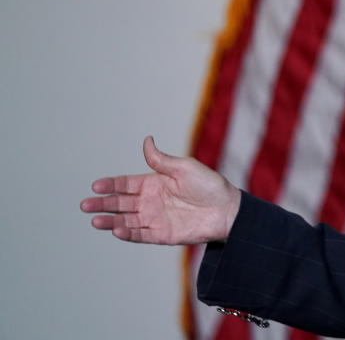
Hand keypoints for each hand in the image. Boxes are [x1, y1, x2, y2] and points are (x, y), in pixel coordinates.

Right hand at [80, 136, 240, 244]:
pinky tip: (117, 230)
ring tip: (95, 220)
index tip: (95, 185)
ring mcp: (155, 219)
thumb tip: (146, 140)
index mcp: (154, 183)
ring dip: (110, 221)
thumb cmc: (209, 185)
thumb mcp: (184, 167)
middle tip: (85, 205)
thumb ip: (161, 160)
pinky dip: (128, 233)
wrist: (227, 209)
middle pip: (121, 203)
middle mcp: (151, 201)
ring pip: (126, 220)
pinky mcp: (162, 235)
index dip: (110, 185)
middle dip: (103, 203)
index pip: (126, 184)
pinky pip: (141, 235)